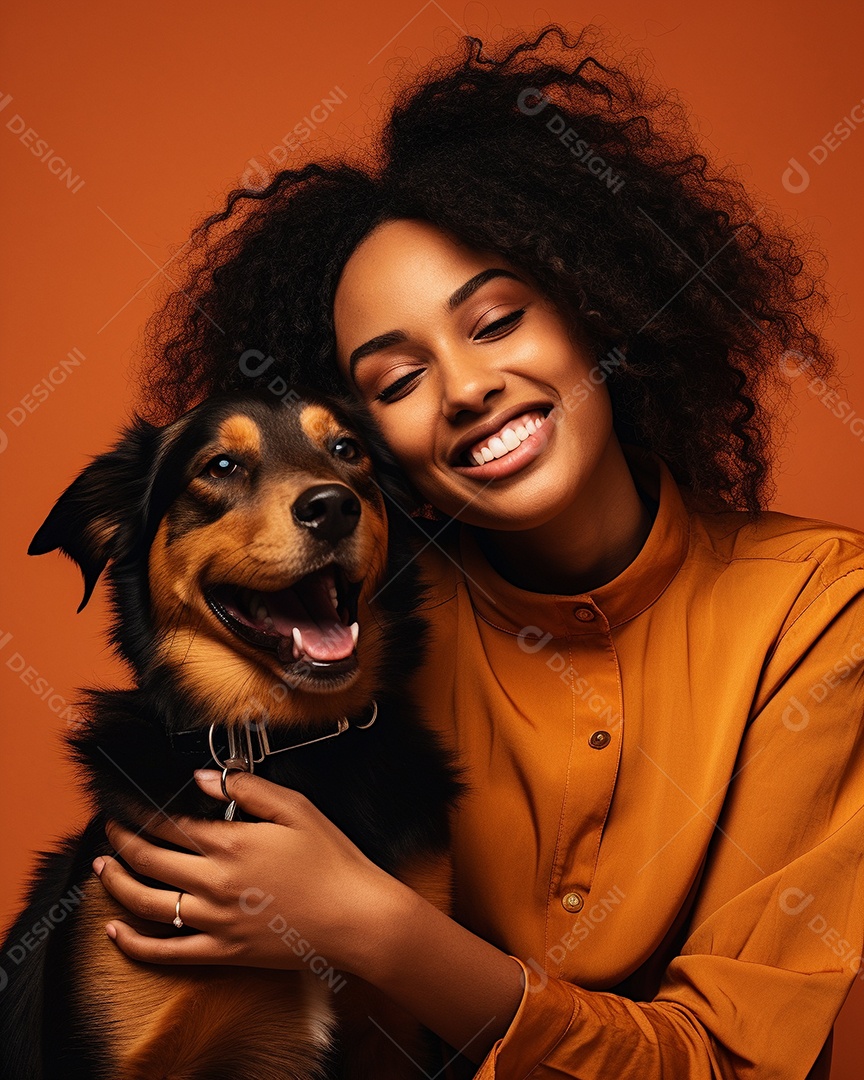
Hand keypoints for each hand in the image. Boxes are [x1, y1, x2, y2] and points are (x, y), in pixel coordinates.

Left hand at [94, 769, 396, 973]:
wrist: (355, 917)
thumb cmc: (332, 860)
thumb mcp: (295, 807)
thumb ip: (246, 788)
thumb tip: (201, 777)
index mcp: (231, 843)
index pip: (168, 822)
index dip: (138, 810)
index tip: (123, 801)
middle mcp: (214, 882)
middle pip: (149, 859)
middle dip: (121, 840)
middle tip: (109, 826)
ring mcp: (214, 921)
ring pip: (146, 903)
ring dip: (117, 883)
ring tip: (102, 868)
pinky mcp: (222, 951)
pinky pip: (166, 952)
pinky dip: (133, 943)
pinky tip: (115, 930)